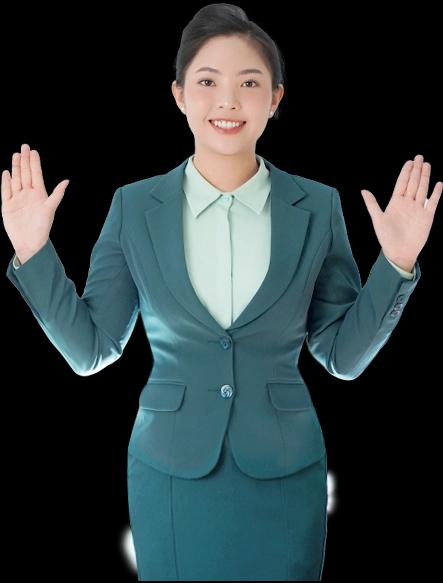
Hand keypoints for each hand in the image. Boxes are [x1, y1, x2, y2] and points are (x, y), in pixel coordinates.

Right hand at [1, 143, 69, 259]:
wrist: (29, 242)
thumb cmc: (42, 228)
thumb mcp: (51, 209)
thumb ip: (57, 194)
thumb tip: (67, 181)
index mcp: (39, 194)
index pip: (36, 175)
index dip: (34, 163)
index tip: (33, 151)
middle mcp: (28, 195)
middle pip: (25, 174)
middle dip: (24, 161)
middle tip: (24, 147)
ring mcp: (18, 199)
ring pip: (16, 180)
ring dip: (16, 168)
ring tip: (16, 155)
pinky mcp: (8, 206)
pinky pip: (6, 191)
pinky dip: (6, 182)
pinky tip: (6, 172)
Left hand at [360, 154, 441, 270]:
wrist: (399, 252)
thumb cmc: (386, 238)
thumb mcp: (377, 219)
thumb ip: (372, 204)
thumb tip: (363, 190)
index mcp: (396, 203)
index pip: (402, 183)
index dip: (405, 172)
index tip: (409, 162)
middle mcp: (408, 204)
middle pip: (413, 183)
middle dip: (416, 170)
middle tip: (419, 157)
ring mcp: (418, 209)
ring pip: (422, 189)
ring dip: (425, 177)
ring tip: (427, 165)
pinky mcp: (427, 216)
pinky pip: (432, 202)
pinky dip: (436, 193)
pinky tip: (438, 184)